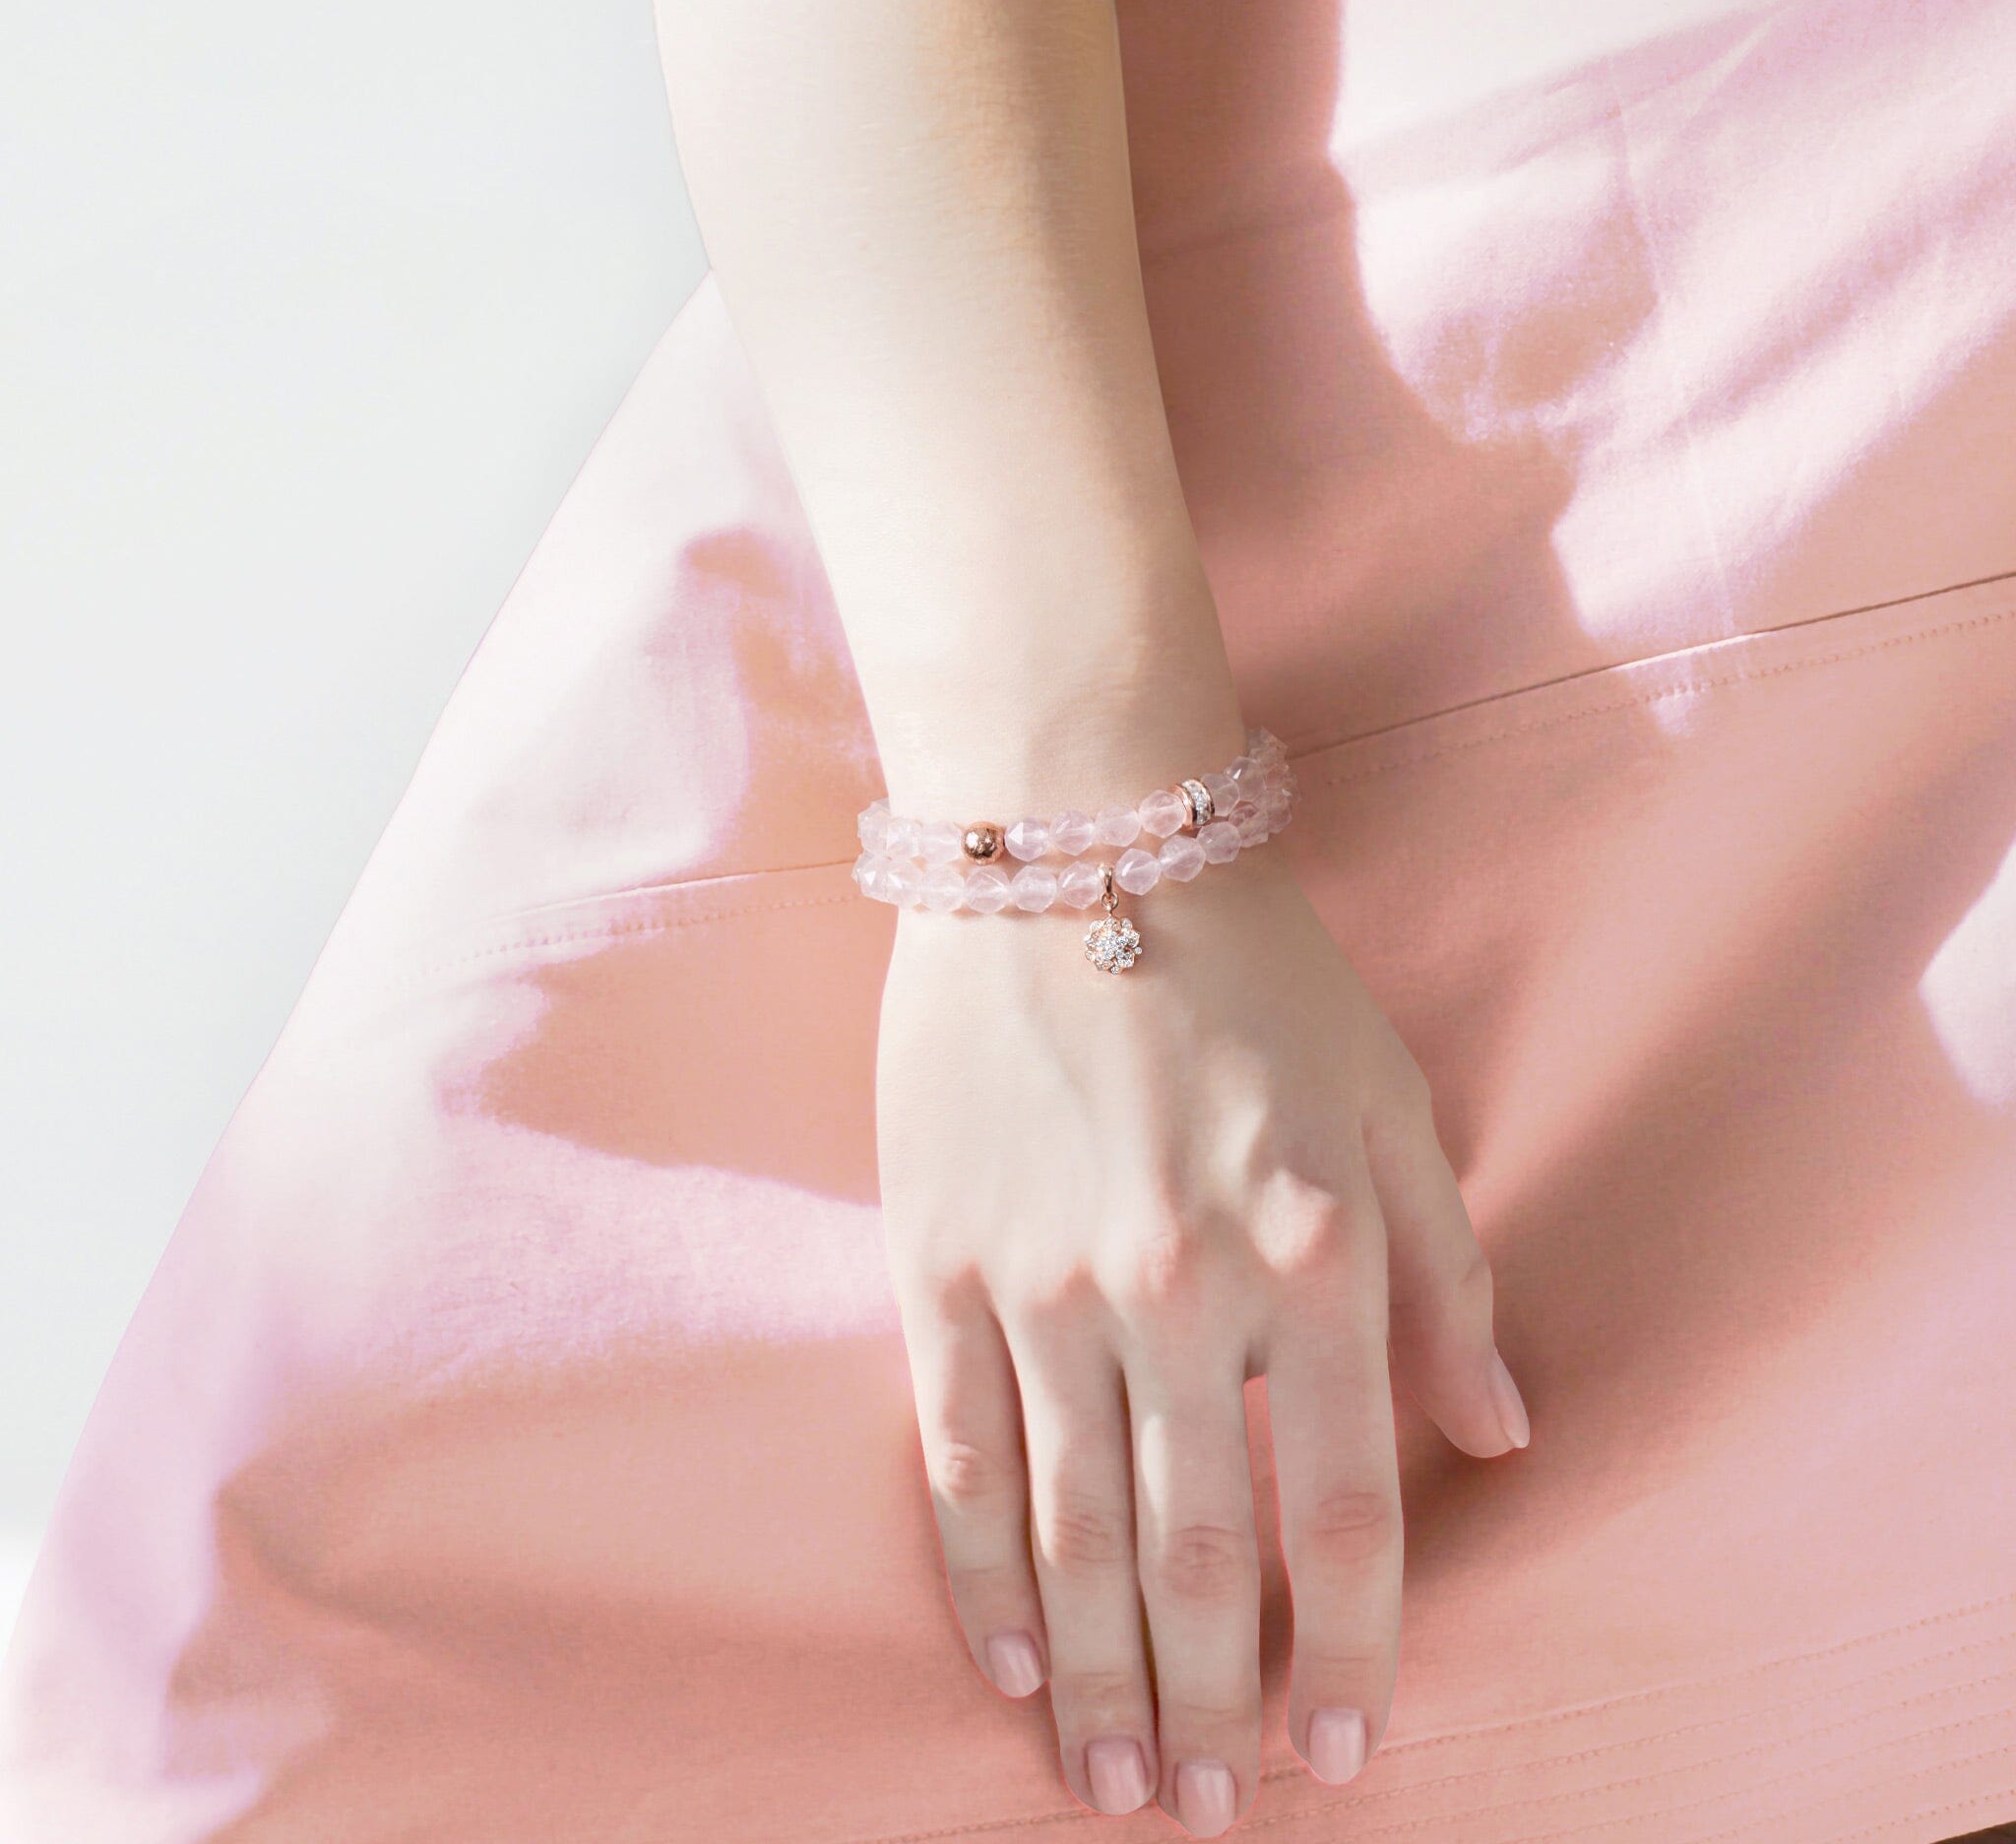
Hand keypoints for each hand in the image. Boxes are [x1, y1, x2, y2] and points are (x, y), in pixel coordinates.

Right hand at [876, 845, 1529, 1835]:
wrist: (1077, 850)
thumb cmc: (1259, 978)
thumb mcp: (1393, 1108)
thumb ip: (1450, 1280)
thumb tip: (1502, 1438)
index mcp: (1315, 1255)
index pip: (1345, 1514)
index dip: (1350, 1656)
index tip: (1340, 1754)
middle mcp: (1179, 1290)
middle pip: (1197, 1556)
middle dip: (1211, 1705)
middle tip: (1210, 1812)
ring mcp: (1045, 1281)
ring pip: (1073, 1531)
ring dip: (1096, 1677)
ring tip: (1111, 1783)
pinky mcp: (940, 1258)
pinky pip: (959, 1449)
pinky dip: (984, 1570)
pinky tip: (1007, 1655)